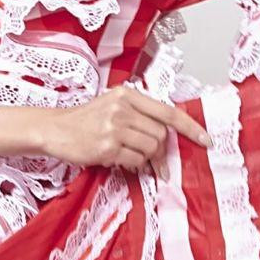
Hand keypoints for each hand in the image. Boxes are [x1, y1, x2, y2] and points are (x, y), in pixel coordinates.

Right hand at [41, 84, 210, 178]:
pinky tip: (118, 160)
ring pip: (150, 149)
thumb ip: (139, 115)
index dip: (190, 127)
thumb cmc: (85, 120)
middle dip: (161, 152)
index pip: (168, 112)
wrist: (54, 129)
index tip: (205, 140)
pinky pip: (135, 160)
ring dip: (146, 159)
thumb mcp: (112, 106)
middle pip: (161, 135)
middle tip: (155, 162)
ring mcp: (115, 127)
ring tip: (130, 157)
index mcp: (127, 95)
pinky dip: (132, 165)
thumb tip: (166, 138)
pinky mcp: (107, 146)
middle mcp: (122, 108)